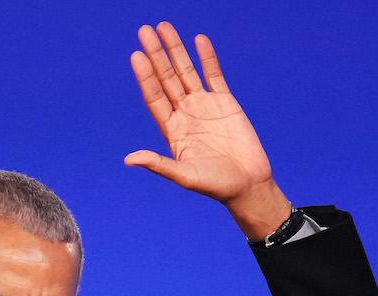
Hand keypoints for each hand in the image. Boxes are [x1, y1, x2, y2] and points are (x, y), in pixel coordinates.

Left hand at [126, 22, 289, 238]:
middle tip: (144, 31)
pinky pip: (214, 75)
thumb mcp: (185, 176)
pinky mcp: (225, 102)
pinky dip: (207, 58)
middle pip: (166, 78)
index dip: (146, 76)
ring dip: (176, 50)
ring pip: (187, 71)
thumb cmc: (216, 185)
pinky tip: (199, 40)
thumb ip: (158, 164)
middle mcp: (185, 114)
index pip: (154, 97)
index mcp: (172, 129)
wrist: (248, 184)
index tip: (136, 55)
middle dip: (156, 55)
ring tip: (165, 27)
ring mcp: (204, 106)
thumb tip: (129, 159)